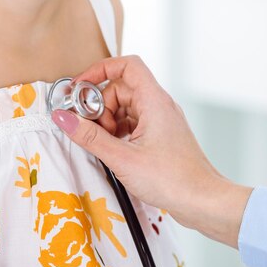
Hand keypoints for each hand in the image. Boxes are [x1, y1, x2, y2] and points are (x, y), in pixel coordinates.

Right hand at [51, 55, 252, 247]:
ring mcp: (160, 119)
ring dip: (108, 121)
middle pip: (120, 88)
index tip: (80, 87)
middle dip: (100, 106)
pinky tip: (114, 151)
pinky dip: (118, 131)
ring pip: (125, 106)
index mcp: (154, 100)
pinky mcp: (160, 135)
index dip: (100, 69)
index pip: (126, 65)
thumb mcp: (122, 158)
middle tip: (89, 128)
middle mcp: (159, 104)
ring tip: (104, 144)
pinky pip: (133, 122)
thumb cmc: (172, 179)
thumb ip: (90, 136)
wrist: (203, 201)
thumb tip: (64, 118)